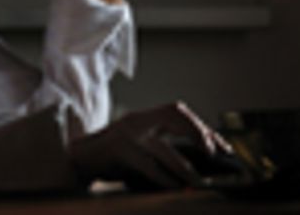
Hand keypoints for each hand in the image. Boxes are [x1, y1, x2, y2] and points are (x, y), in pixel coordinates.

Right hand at [68, 102, 232, 188]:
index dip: (201, 126)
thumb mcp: (139, 143)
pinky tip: (176, 188)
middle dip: (198, 133)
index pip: (178, 111)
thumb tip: (201, 159)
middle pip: (175, 115)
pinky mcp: (119, 153)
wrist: (78, 160)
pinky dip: (164, 179)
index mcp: (144, 117)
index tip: (220, 147)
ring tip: (199, 182)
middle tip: (214, 155)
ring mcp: (127, 135)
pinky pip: (148, 167)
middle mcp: (137, 120)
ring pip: (163, 148)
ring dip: (185, 167)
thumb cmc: (114, 157)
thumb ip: (162, 144)